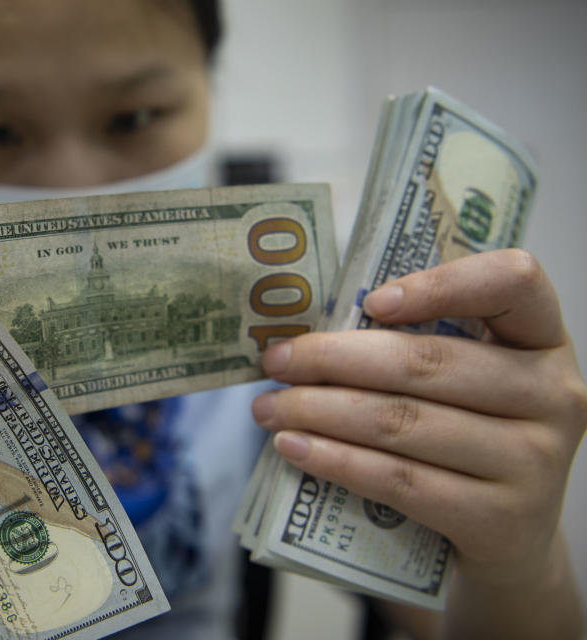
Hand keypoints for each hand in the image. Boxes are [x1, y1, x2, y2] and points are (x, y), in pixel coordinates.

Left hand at [251, 249, 586, 588]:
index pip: (512, 281)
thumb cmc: (469, 436)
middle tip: (275, 361)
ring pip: (402, 422)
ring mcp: (532, 461)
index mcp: (542, 339)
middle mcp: (552, 395)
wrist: (508, 538)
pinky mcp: (499, 519)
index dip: (440, 285)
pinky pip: (398, 480)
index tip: (373, 302)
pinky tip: (294, 447)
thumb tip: (306, 331)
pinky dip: (336, 460)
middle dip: (333, 358)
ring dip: (318, 411)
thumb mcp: (468, 381)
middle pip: (427, 362)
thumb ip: (417, 344)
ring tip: (269, 408)